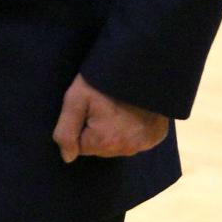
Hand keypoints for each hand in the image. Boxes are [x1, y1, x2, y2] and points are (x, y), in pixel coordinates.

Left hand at [52, 73, 168, 160]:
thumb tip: (67, 157)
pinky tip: (134, 112)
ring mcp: (144, 144)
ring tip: (119, 106)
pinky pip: (137, 139)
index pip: (81, 146)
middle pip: (101, 147)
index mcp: (104, 142)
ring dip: (115, 131)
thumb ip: (65, 131)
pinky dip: (133, 129)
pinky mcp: (156, 136)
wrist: (142, 64)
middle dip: (98, 130)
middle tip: (104, 105)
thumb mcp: (76, 98)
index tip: (89, 108)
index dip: (82, 126)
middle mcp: (127, 149)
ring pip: (118, 144)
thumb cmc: (103, 80)